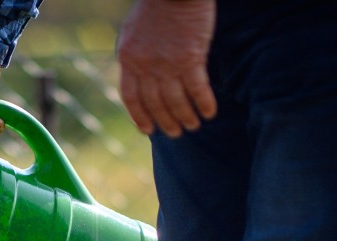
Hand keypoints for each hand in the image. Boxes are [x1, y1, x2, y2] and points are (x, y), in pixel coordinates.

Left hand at [118, 0, 216, 136]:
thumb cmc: (158, 5)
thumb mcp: (134, 32)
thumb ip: (136, 55)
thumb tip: (142, 77)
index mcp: (128, 58)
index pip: (131, 97)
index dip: (139, 116)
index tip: (147, 130)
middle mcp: (145, 65)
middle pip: (155, 104)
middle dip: (166, 122)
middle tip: (175, 133)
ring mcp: (167, 64)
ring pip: (175, 101)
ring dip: (185, 117)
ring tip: (192, 126)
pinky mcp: (191, 58)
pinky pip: (197, 89)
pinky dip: (204, 104)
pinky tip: (209, 113)